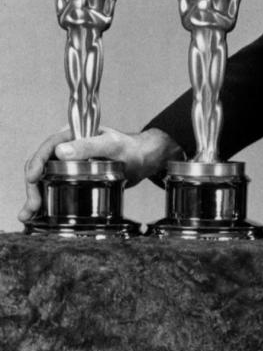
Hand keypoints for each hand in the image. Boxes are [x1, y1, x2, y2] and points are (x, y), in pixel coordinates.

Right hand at [19, 127, 183, 223]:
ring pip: (44, 179)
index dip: (35, 163)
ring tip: (29, 215)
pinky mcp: (73, 177)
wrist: (144, 160)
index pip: (47, 148)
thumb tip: (61, 151)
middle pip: (41, 166)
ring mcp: (68, 164)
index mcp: (72, 135)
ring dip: (34, 196)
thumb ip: (89, 145)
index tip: (32, 179)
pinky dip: (44, 200)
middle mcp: (67, 149)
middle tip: (33, 206)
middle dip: (33, 186)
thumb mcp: (111, 145)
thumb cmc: (131, 148)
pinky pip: (54, 187)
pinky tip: (38, 214)